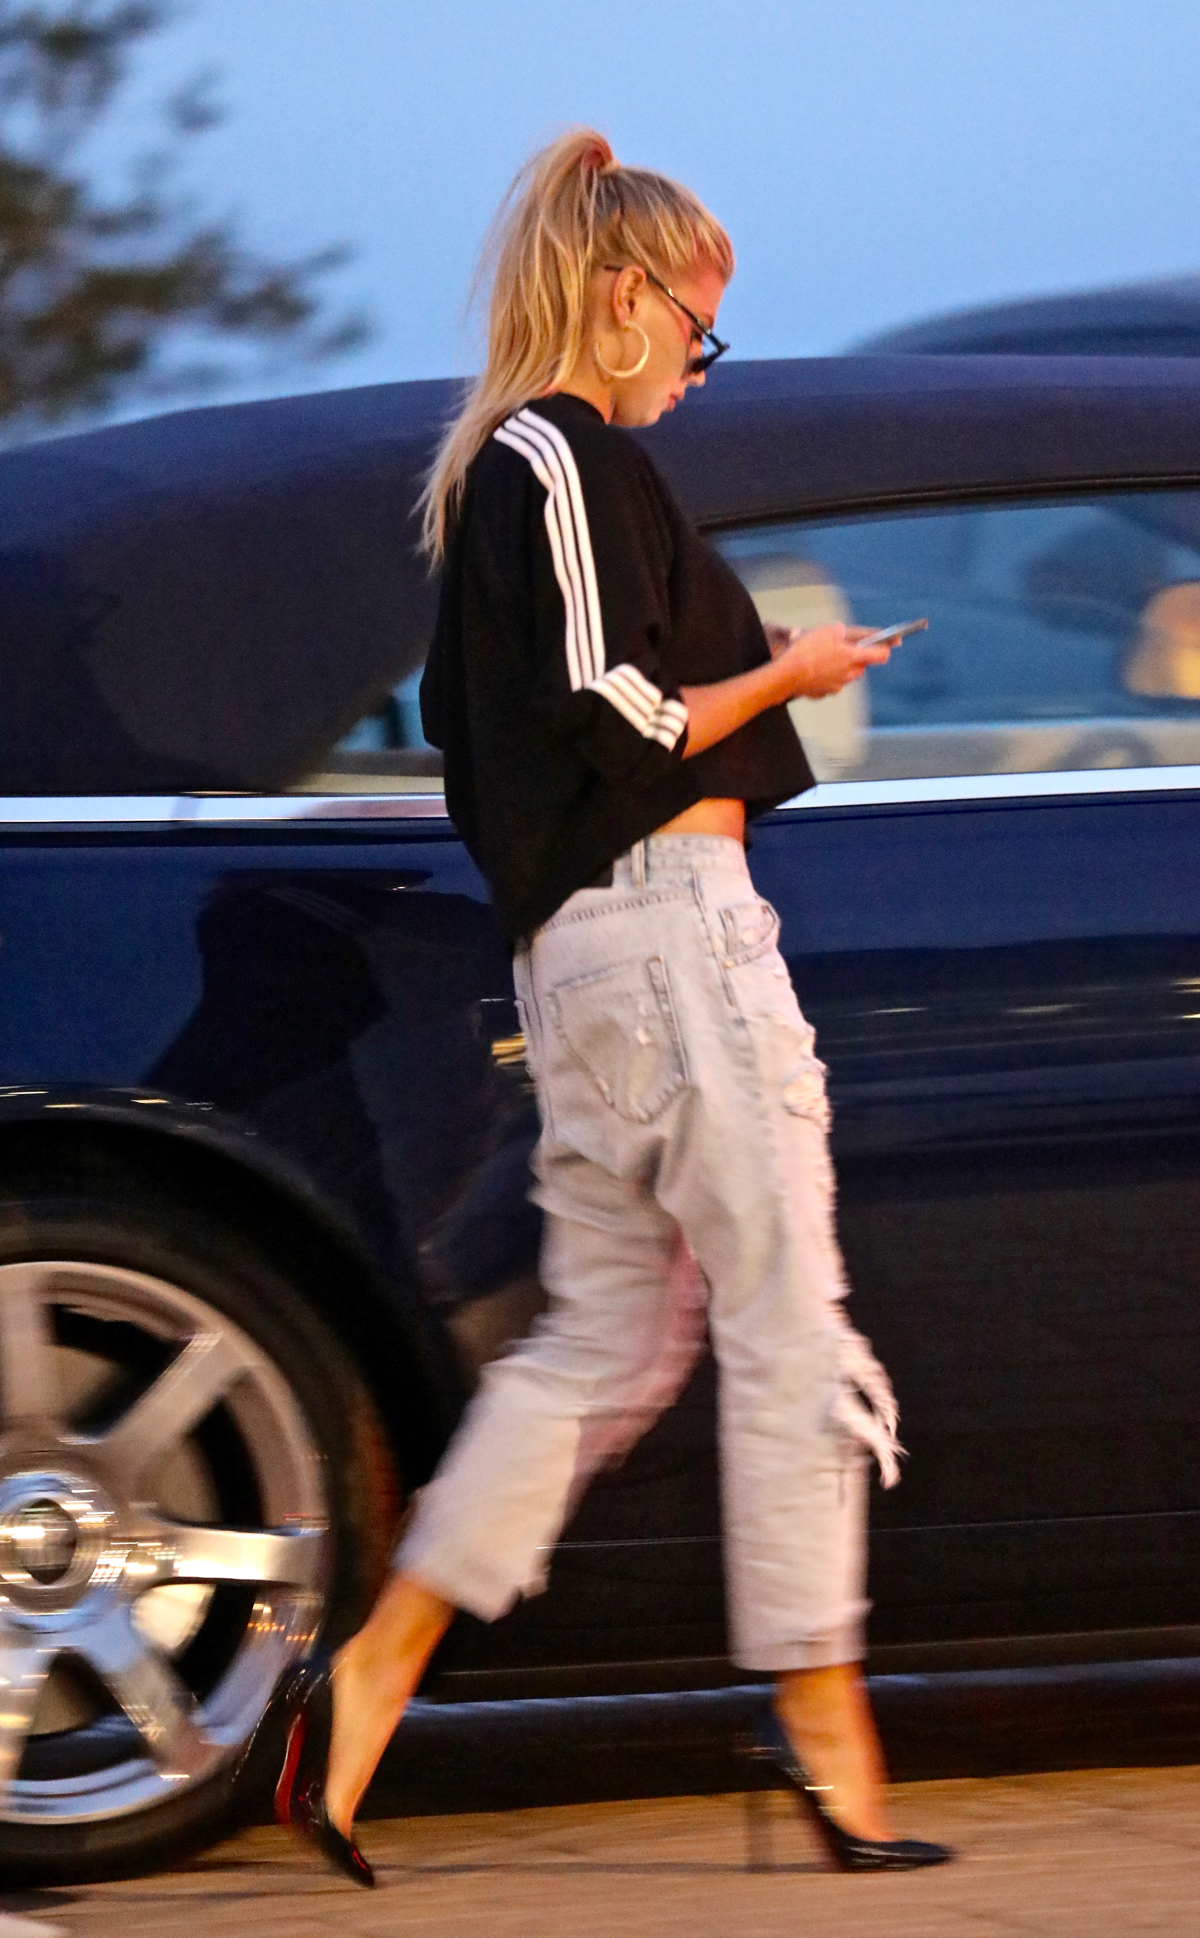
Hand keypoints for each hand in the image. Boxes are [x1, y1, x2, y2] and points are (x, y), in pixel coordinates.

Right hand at [766, 623, 893, 699]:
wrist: (786, 674)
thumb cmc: (808, 649)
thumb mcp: (831, 629)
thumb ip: (848, 633)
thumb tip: (852, 636)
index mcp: (854, 657)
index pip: (881, 655)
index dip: (886, 648)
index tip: (892, 643)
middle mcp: (849, 674)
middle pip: (860, 666)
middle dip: (855, 657)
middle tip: (841, 647)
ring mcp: (836, 686)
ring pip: (845, 675)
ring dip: (839, 667)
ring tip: (821, 657)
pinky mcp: (822, 693)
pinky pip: (829, 683)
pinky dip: (825, 677)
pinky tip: (812, 669)